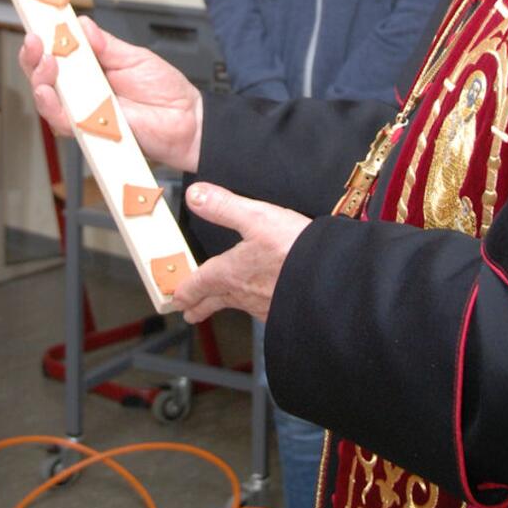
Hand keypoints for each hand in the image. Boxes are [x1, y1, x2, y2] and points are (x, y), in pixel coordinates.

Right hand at [19, 16, 203, 172]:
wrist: (185, 119)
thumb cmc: (164, 91)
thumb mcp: (134, 57)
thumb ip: (106, 44)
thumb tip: (83, 25)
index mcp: (91, 68)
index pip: (58, 53)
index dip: (43, 40)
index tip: (38, 22)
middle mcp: (82, 90)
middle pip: (44, 76)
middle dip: (33, 58)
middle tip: (36, 42)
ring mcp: (84, 111)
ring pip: (47, 99)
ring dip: (40, 80)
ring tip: (46, 63)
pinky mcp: (90, 131)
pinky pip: (64, 122)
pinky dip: (53, 107)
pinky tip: (51, 93)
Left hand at [173, 184, 310, 322]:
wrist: (331, 282)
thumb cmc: (293, 249)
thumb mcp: (257, 217)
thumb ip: (224, 206)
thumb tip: (194, 194)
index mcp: (230, 272)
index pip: (200, 283)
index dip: (186, 290)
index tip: (177, 298)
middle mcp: (244, 293)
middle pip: (215, 301)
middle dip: (200, 306)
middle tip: (189, 313)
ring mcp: (264, 305)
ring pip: (239, 305)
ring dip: (227, 304)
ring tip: (223, 303)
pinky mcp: (284, 311)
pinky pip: (263, 309)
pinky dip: (256, 305)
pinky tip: (264, 301)